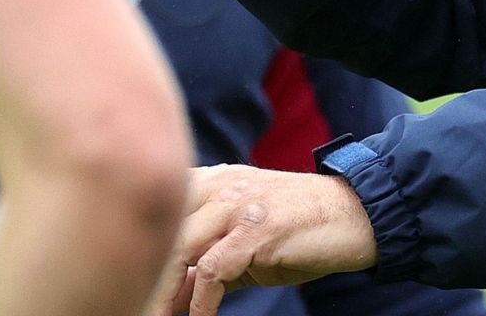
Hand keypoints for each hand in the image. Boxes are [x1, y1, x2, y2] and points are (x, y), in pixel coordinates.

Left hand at [151, 164, 378, 315]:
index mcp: (215, 182)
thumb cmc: (302, 233)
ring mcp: (241, 204)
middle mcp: (222, 185)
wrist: (358, 218)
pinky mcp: (260, 228)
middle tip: (129, 306)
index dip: (139, 246)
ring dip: (160, 291)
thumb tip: (173, 295)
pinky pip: (214, 269)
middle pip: (159, 228)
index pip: (158, 209)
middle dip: (140, 272)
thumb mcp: (247, 248)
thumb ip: (209, 265)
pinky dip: (202, 301)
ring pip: (179, 246)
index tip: (127, 287)